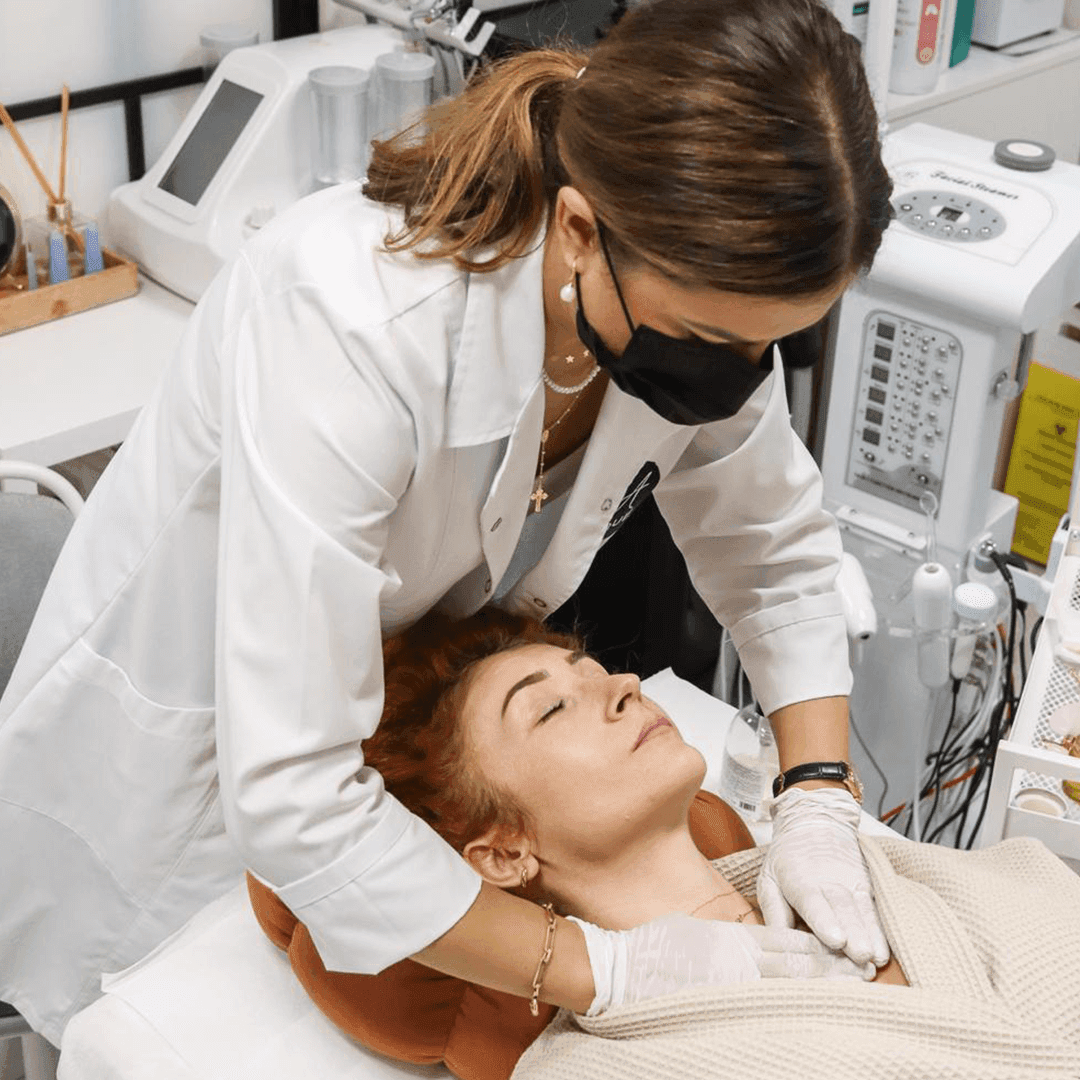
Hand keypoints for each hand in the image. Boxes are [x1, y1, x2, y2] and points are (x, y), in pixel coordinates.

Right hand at [567, 911, 867, 1015]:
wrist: (623, 967)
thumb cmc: (652, 948)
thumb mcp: (694, 931)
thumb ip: (726, 940)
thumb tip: (745, 945)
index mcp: (734, 937)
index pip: (788, 940)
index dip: (820, 945)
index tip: (846, 948)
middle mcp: (739, 955)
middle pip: (797, 960)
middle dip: (834, 964)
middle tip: (866, 968)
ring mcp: (733, 979)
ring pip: (789, 980)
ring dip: (823, 983)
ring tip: (854, 986)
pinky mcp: (722, 998)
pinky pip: (765, 1001)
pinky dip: (793, 1002)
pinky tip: (813, 1007)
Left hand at [757, 787, 889, 967]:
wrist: (817, 822)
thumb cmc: (787, 858)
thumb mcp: (769, 879)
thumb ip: (774, 912)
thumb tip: (779, 943)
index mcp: (799, 880)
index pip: (812, 901)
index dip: (824, 921)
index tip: (836, 940)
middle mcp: (830, 882)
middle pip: (843, 909)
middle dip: (854, 934)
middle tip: (861, 957)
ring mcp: (852, 884)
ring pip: (863, 910)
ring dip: (871, 936)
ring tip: (877, 959)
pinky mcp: (868, 888)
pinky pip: (875, 911)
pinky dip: (881, 931)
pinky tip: (884, 950)